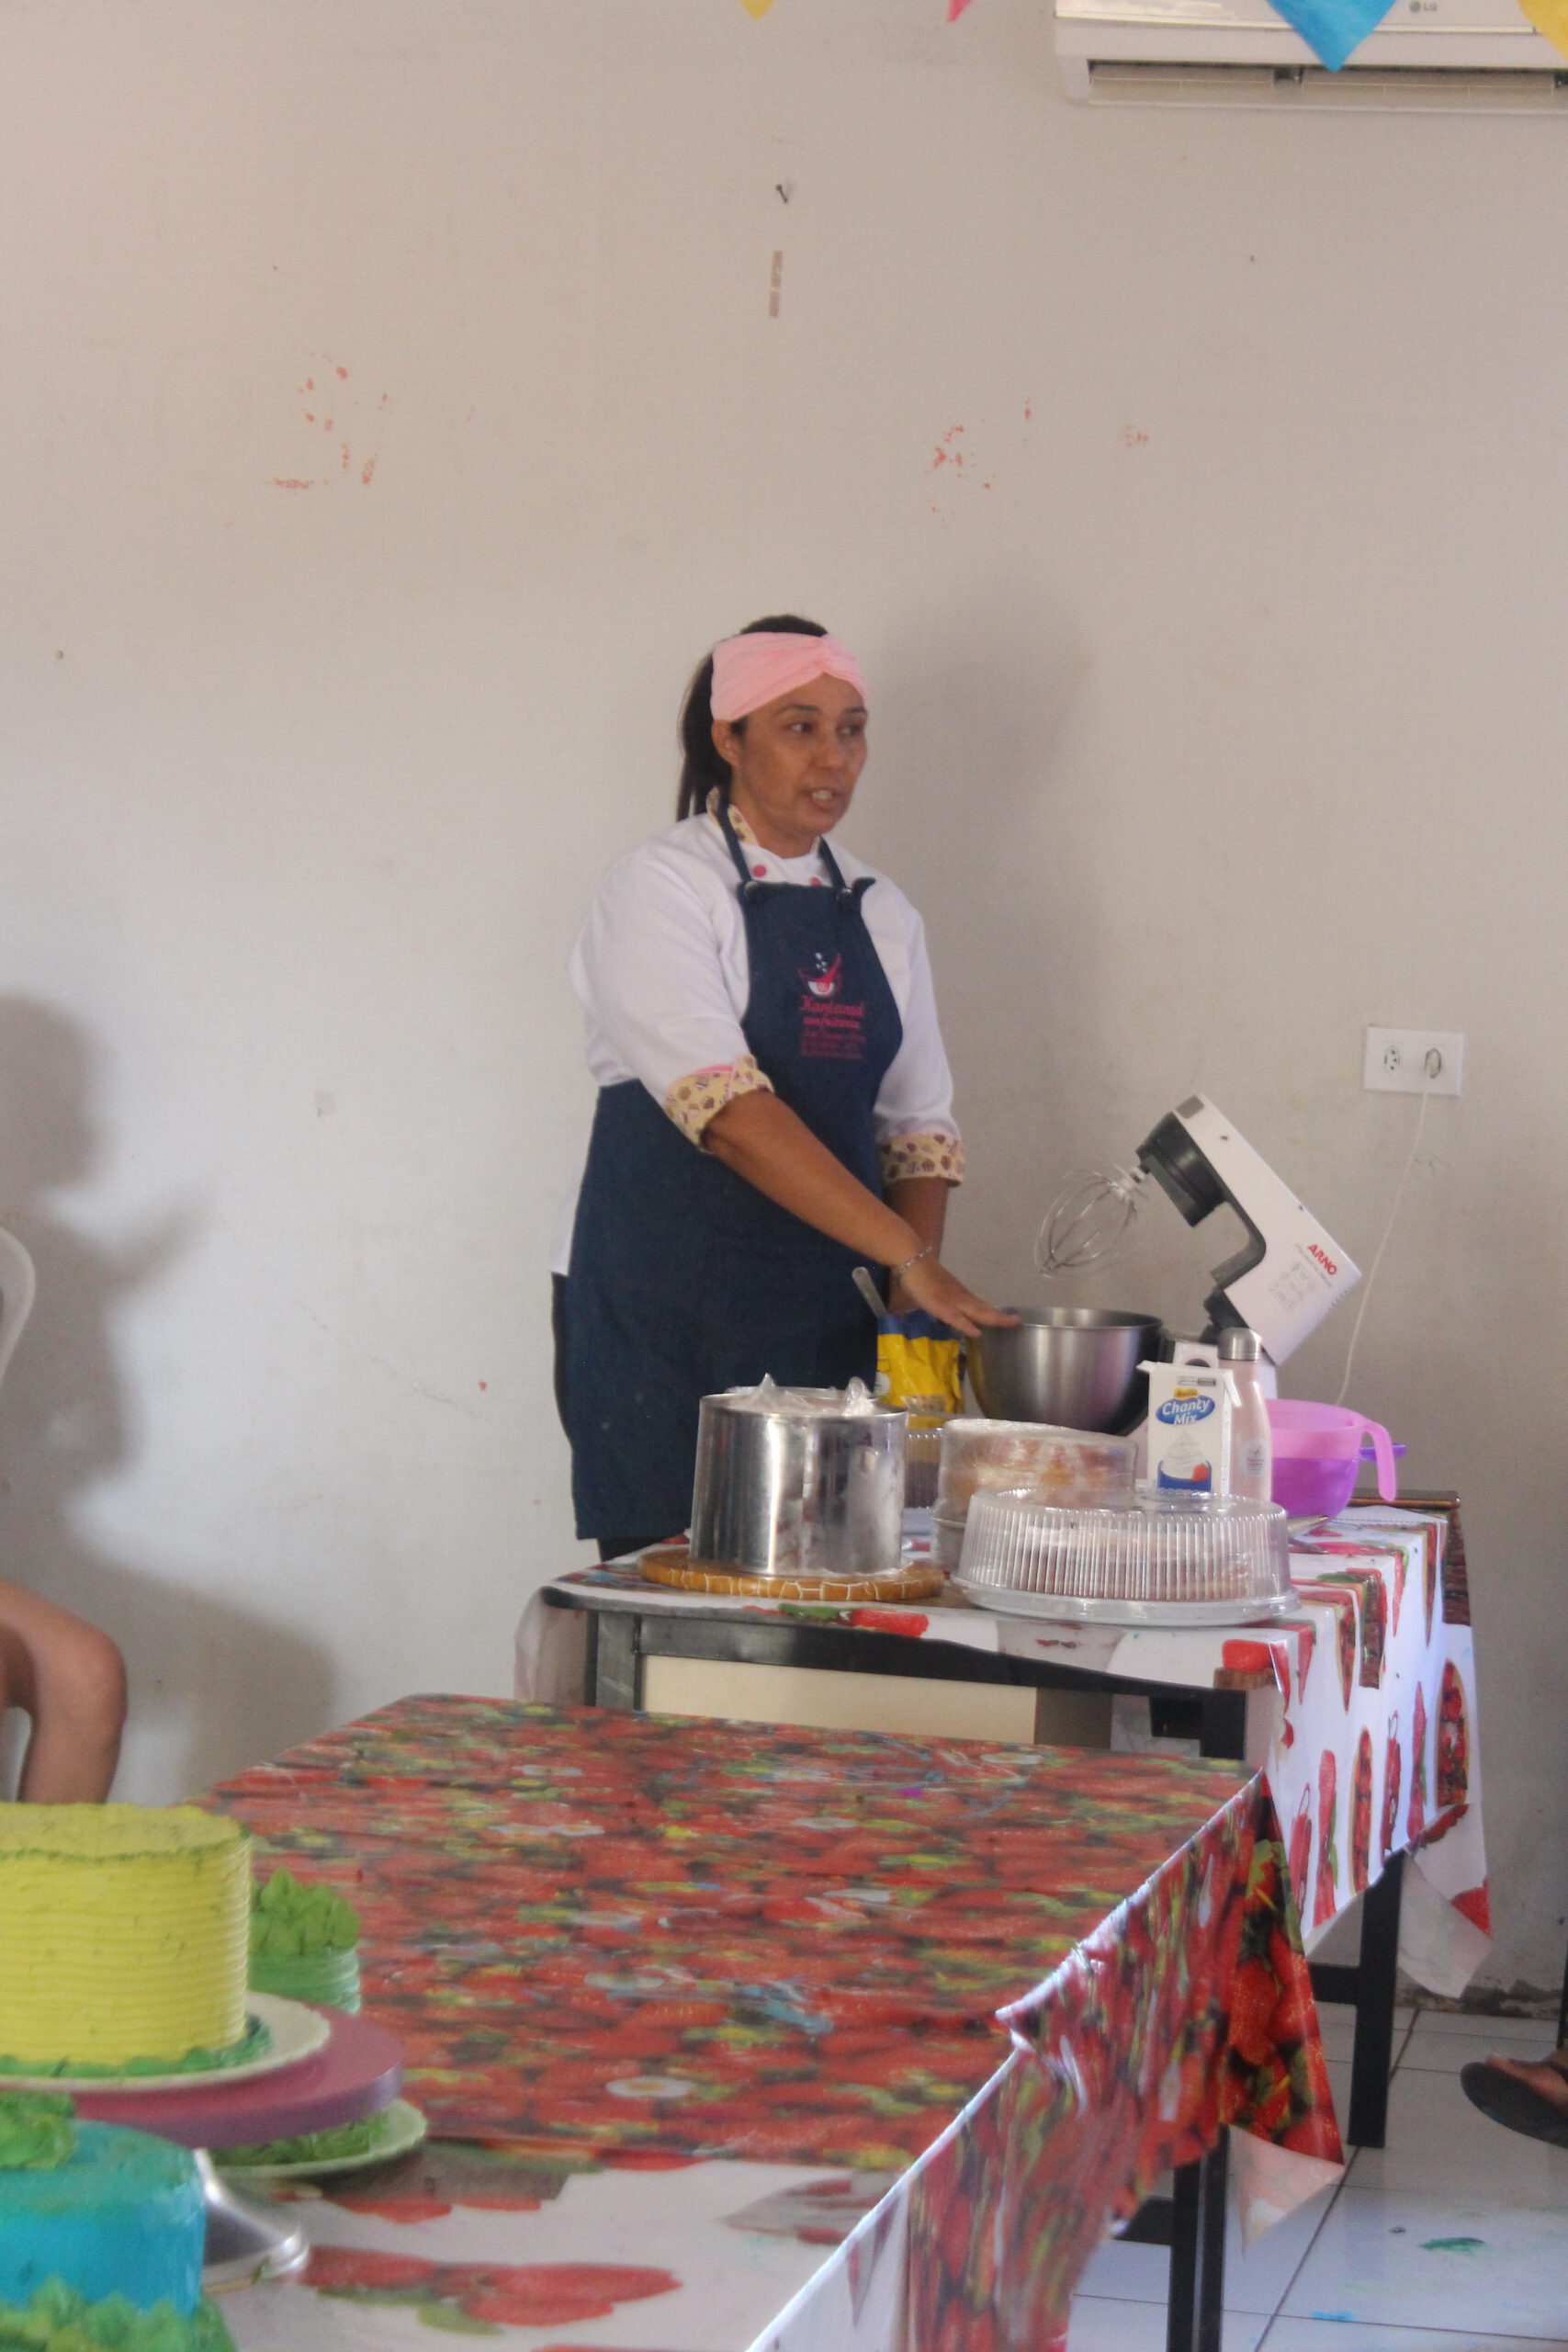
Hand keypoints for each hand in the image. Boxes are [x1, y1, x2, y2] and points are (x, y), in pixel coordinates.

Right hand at [897, 1253, 1018, 1340]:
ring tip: (1009, 1323)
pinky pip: (954, 1317)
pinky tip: (976, 1332)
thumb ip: (945, 1303)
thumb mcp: (936, 1292)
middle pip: (984, 1309)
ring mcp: (951, 1300)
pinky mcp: (939, 1304)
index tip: (1012, 1319)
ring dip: (993, 1318)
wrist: (911, 1259)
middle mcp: (960, 1297)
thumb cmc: (920, 1275)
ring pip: (975, 1312)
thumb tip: (949, 1313)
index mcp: (960, 1296)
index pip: (982, 1307)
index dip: (996, 1314)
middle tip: (1018, 1321)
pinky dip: (966, 1325)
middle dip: (1001, 1317)